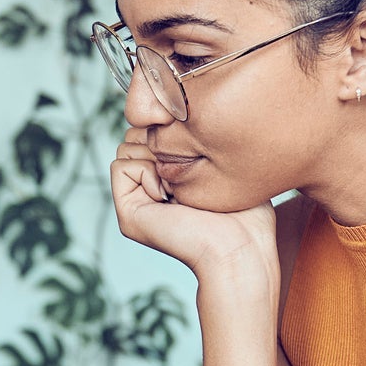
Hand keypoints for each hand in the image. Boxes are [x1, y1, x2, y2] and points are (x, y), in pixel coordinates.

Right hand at [112, 128, 278, 288]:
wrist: (240, 249)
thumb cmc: (247, 214)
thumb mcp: (225, 167)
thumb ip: (199, 143)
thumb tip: (181, 117)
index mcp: (169, 183)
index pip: (153, 134)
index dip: (171, 132)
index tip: (197, 155)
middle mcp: (149, 192)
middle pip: (135, 136)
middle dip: (160, 142)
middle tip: (186, 172)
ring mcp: (137, 204)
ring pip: (125, 147)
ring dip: (154, 156)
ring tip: (178, 185)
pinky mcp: (128, 214)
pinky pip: (119, 165)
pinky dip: (144, 171)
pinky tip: (168, 193)